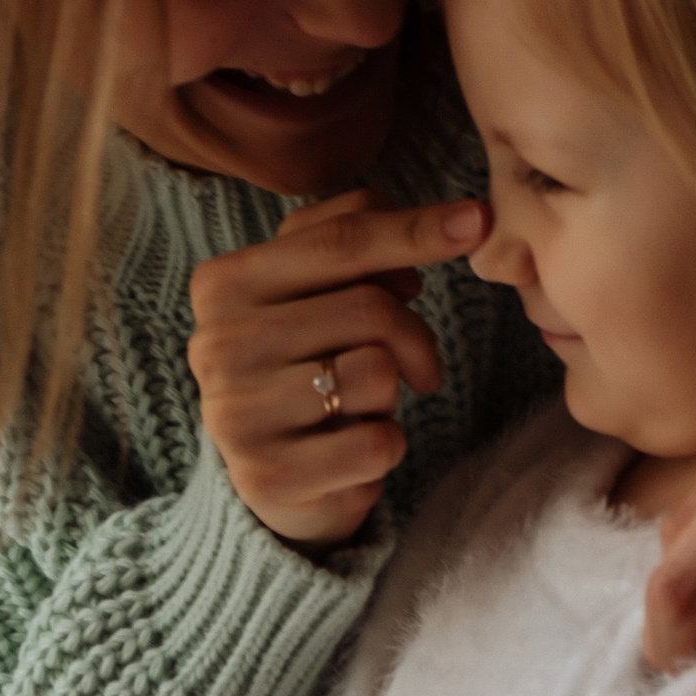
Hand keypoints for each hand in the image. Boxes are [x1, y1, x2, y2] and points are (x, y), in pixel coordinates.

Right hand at [188, 188, 486, 549]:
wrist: (272, 473)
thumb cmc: (306, 365)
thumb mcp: (316, 292)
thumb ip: (353, 241)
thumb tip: (440, 224)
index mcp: (224, 282)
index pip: (338, 240)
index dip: (415, 228)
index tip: (477, 220)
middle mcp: (217, 343)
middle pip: (368, 307)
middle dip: (415, 335)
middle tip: (418, 364)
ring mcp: (237, 413)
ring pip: (376, 373)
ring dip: (392, 393)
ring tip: (362, 406)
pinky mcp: (269, 476)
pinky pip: (376, 443)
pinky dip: (386, 445)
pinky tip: (355, 449)